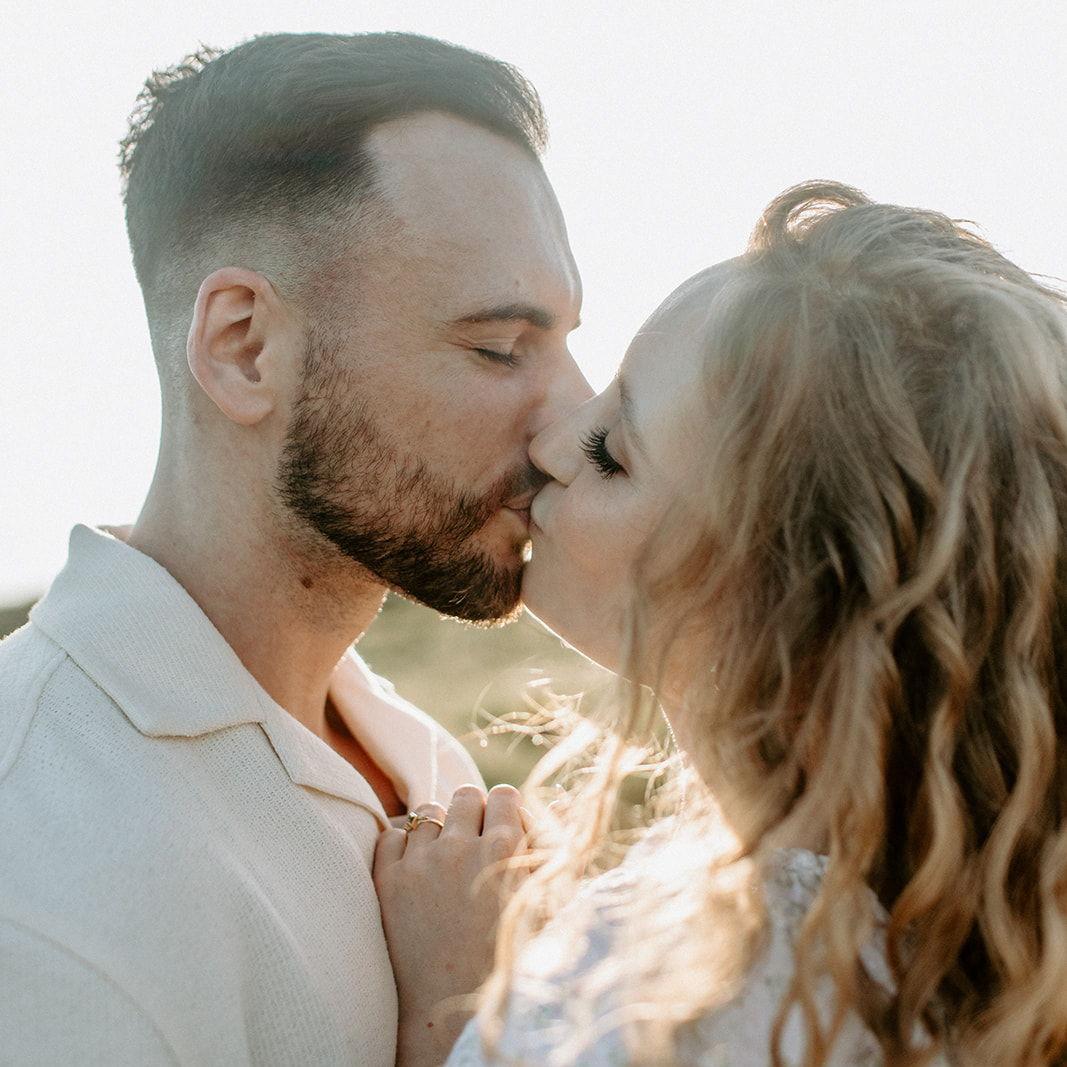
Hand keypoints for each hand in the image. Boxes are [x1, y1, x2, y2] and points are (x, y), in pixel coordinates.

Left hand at [373, 784, 527, 1066]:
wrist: (451, 1014)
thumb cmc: (508, 962)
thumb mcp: (541, 904)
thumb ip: (546, 850)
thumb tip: (553, 802)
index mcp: (506, 851)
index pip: (504, 795)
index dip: (504, 810)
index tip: (501, 827)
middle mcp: (462, 847)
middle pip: (465, 795)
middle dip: (472, 813)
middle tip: (473, 842)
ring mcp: (421, 862)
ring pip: (428, 812)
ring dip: (438, 829)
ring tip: (444, 861)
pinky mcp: (388, 879)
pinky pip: (393, 834)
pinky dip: (403, 845)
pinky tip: (415, 869)